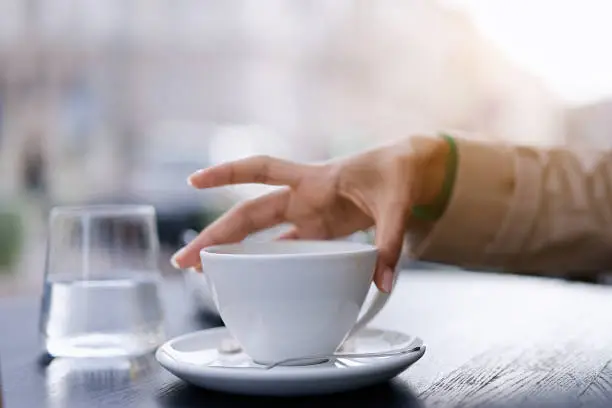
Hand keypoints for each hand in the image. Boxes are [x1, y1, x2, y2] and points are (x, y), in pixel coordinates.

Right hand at [171, 135, 448, 291]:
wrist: (413, 169)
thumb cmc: (399, 173)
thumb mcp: (396, 203)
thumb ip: (388, 241)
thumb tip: (381, 283)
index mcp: (314, 180)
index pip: (260, 170)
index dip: (226, 173)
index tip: (193, 180)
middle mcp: (304, 198)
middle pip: (249, 215)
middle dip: (216, 236)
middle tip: (185, 260)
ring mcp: (311, 215)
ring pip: (262, 234)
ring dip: (234, 252)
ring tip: (205, 273)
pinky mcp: (322, 230)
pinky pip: (288, 247)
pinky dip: (270, 261)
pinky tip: (252, 278)